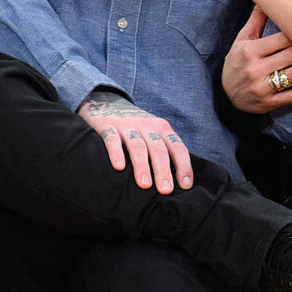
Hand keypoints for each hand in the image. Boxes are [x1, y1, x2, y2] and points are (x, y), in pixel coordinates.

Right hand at [78, 91, 192, 193]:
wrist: (106, 101)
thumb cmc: (135, 127)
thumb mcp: (153, 132)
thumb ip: (164, 150)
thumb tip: (178, 183)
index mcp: (162, 128)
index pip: (177, 147)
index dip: (183, 165)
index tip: (185, 186)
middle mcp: (147, 125)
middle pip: (158, 148)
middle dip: (163, 170)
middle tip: (165, 190)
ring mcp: (127, 125)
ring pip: (138, 146)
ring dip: (142, 165)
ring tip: (145, 185)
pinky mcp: (107, 125)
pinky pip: (112, 139)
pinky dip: (116, 152)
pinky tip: (118, 167)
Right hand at [222, 7, 291, 112]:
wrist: (227, 95)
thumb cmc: (237, 63)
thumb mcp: (241, 41)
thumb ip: (255, 22)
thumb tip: (264, 0)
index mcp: (249, 51)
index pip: (280, 40)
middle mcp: (255, 70)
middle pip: (290, 56)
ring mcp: (263, 88)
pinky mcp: (270, 103)